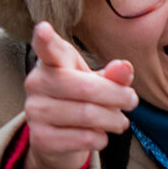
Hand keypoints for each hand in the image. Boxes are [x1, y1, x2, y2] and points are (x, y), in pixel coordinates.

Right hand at [21, 21, 137, 168]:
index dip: (45, 39)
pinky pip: (83, 138)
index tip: (44, 29)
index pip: (47, 49)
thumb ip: (112, 75)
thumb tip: (125, 67)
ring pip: (88, 115)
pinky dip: (102, 138)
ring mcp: (35, 112)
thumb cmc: (79, 100)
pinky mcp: (41, 139)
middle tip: (132, 100)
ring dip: (114, 120)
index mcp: (51, 62)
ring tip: (121, 121)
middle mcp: (36, 84)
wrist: (57, 139)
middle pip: (86, 87)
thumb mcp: (97, 83)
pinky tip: (101, 135)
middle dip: (118, 96)